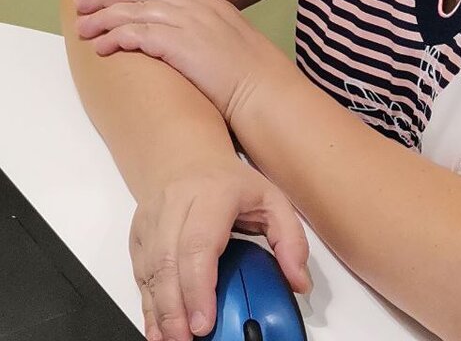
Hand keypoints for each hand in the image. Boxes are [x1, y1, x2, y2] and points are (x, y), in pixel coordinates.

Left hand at [74, 0, 284, 126]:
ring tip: (82, 27)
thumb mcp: (231, 38)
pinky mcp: (181, 44)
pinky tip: (100, 47)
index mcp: (209, 2)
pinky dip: (116, 38)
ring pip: (135, 10)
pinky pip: (139, 34)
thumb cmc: (251, 74)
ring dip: (104, 18)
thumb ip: (208, 27)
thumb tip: (188, 35)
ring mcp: (189, 23)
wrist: (266, 90)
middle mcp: (197, 6)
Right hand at [129, 157, 309, 340]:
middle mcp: (177, 204)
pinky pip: (139, 274)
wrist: (187, 159)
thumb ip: (291, 239)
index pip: (199, 244)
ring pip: (150, 270)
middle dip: (175, 309)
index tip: (204, 323)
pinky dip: (147, 304)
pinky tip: (157, 327)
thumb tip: (300, 281)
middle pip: (169, 262)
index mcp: (214, 193)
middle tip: (188, 340)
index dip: (199, 287)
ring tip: (173, 340)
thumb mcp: (272, 200)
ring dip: (160, 311)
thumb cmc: (231, 184)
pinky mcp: (139, 235)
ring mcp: (153, 219)